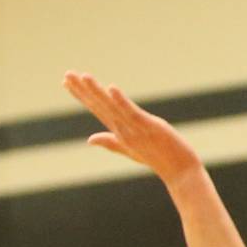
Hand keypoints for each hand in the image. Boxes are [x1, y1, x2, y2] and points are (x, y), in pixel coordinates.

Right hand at [63, 72, 201, 184]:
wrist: (180, 173)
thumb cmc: (157, 159)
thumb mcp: (130, 149)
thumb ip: (110, 142)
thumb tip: (89, 139)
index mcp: (118, 131)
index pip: (97, 109)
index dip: (81, 96)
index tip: (66, 81)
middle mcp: (123, 130)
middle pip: (100, 107)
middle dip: (83, 90)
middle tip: (67, 74)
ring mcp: (135, 129)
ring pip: (112, 108)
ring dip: (97, 92)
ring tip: (83, 76)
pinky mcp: (150, 127)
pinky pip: (132, 113)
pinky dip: (121, 101)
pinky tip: (111, 88)